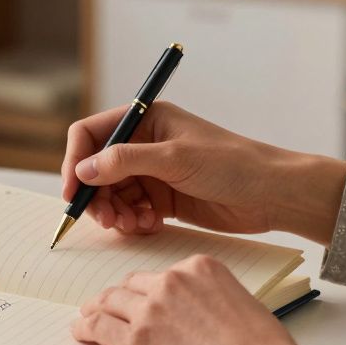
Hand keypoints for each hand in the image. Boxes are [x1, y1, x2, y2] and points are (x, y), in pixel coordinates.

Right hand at [62, 102, 345, 244]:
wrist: (272, 194)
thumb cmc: (232, 164)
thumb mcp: (175, 158)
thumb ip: (125, 161)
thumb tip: (83, 170)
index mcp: (147, 119)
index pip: (92, 134)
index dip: (76, 161)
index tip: (73, 192)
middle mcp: (145, 143)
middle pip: (97, 169)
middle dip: (97, 195)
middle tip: (107, 219)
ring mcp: (154, 172)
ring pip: (113, 194)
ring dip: (115, 212)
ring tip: (133, 225)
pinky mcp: (164, 198)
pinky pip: (132, 211)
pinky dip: (133, 221)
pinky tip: (150, 225)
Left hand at [72, 254, 298, 344]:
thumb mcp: (242, 304)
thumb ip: (212, 299)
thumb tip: (196, 316)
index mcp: (200, 268)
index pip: (163, 275)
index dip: (149, 290)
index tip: (143, 299)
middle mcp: (172, 281)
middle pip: (133, 285)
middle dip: (120, 297)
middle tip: (109, 306)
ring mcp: (150, 309)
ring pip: (111, 301)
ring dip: (96, 309)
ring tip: (88, 316)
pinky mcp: (135, 340)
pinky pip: (99, 327)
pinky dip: (85, 328)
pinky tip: (80, 332)